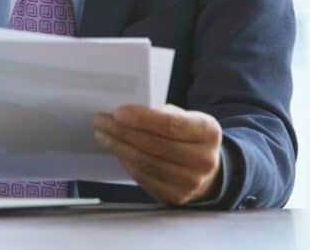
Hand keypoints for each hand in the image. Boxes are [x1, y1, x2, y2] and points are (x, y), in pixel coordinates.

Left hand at [93, 103, 221, 205]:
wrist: (204, 167)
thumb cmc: (188, 136)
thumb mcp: (184, 117)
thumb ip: (161, 113)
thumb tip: (125, 113)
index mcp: (208, 132)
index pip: (171, 125)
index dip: (141, 119)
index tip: (117, 112)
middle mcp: (204, 160)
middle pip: (154, 145)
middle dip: (122, 131)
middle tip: (101, 121)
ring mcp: (191, 182)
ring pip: (145, 163)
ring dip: (118, 147)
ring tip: (103, 134)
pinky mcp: (176, 196)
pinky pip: (142, 177)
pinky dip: (125, 162)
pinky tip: (117, 151)